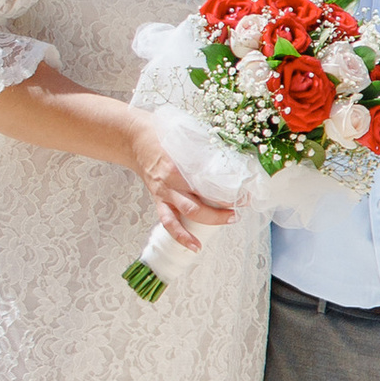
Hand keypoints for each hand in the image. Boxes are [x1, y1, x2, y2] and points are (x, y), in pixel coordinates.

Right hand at [124, 114, 238, 251]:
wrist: (135, 139)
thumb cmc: (162, 134)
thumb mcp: (185, 134)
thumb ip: (203, 147)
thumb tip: (230, 156)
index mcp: (178, 163)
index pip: (208, 179)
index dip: (227, 186)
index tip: (244, 189)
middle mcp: (171, 181)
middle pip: (200, 199)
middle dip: (223, 207)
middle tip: (241, 206)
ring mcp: (165, 192)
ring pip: (189, 212)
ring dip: (211, 219)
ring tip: (229, 221)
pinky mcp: (159, 200)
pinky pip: (169, 222)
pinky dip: (182, 236)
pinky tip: (195, 246)